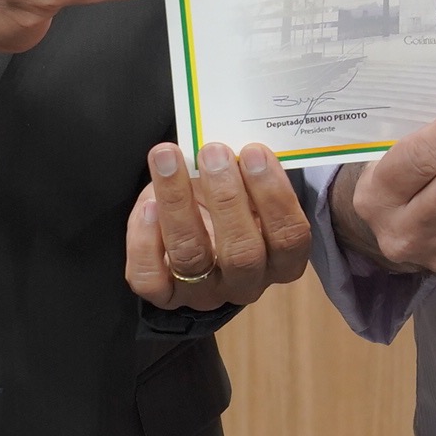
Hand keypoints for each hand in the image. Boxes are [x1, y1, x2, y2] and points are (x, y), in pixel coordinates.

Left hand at [124, 141, 313, 311]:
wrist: (194, 225)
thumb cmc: (228, 200)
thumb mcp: (249, 188)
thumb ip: (249, 173)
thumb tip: (234, 142)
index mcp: (281, 260)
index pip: (289, 238)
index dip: (274, 195)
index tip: (254, 152)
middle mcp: (246, 283)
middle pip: (242, 253)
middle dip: (227, 198)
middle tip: (213, 152)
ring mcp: (203, 292)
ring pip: (191, 257)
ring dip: (179, 203)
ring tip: (170, 159)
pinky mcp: (163, 294)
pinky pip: (150, 277)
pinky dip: (146, 240)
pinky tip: (148, 204)